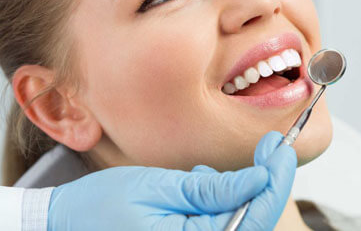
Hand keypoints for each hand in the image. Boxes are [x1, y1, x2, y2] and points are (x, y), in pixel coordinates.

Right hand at [47, 130, 296, 230]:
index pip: (257, 216)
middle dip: (265, 181)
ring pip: (239, 218)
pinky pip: (220, 222)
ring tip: (200, 174)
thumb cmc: (103, 208)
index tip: (281, 149)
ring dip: (237, 191)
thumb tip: (260, 180)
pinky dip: (218, 200)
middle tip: (269, 147)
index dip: (276, 180)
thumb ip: (212, 190)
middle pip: (254, 218)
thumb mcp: (160, 189)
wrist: (68, 223)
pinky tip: (194, 185)